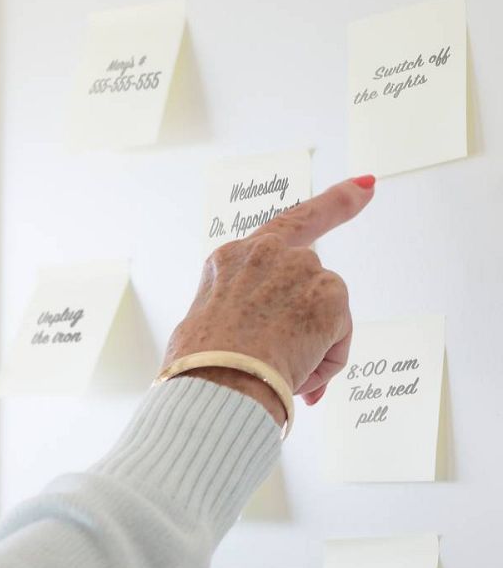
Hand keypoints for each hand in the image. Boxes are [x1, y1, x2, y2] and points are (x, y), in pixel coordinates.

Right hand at [164, 176, 374, 419]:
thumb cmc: (201, 363)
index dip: (335, 203)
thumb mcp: (205, 325)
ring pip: (326, 313)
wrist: (217, 381)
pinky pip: (339, 336)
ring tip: (278, 371)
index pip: (289, 222)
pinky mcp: (330, 294)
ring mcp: (302, 269)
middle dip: (318, 307)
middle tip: (294, 343)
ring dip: (311, 347)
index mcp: (232, 258)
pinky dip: (324, 361)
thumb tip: (275, 347)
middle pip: (314, 275)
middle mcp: (269, 252)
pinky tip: (298, 373)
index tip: (366, 185)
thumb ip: (242, 312)